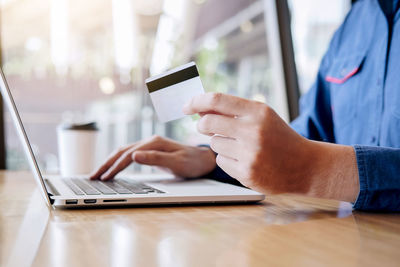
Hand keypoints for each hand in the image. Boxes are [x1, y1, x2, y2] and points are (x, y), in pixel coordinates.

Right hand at [90, 135, 215, 180]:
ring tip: (99, 173)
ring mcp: (150, 146)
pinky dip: (118, 161)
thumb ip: (155, 159)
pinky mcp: (151, 151)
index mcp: (154, 143)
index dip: (114, 167)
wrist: (205, 160)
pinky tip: (114, 167)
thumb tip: (134, 156)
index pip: (128, 155)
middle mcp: (150, 142)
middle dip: (106, 164)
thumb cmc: (194, 162)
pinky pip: (130, 155)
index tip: (104, 178)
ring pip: (124, 152)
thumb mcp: (177, 162)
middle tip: (93, 176)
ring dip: (110, 162)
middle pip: (122, 151)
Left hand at [183, 92, 358, 201]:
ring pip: (214, 144)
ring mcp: (250, 154)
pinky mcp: (246, 173)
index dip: (196, 101)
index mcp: (258, 112)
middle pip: (207, 123)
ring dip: (221, 144)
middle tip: (206, 126)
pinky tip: (245, 160)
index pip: (216, 100)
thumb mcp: (262, 117)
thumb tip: (200, 108)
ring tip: (240, 146)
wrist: (305, 166)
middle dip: (202, 124)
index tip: (186, 106)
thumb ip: (234, 110)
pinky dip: (228, 160)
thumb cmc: (280, 138)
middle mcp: (253, 131)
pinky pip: (221, 162)